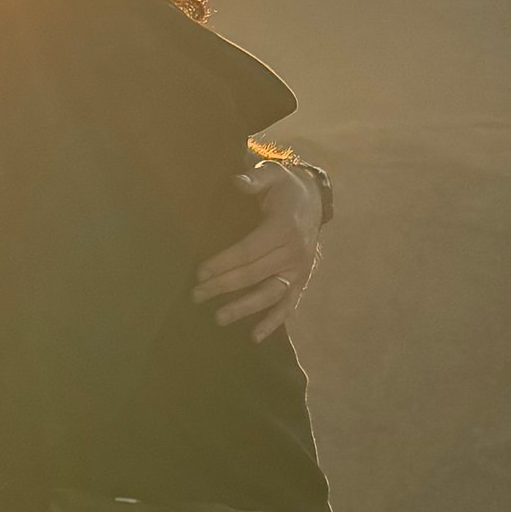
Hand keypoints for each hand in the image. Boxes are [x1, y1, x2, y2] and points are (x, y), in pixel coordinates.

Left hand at [193, 157, 324, 341]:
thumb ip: (255, 178)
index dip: (223, 262)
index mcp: (283, 228)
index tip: (199, 272)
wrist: (314, 199)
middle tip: (196, 296)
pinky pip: (289, 304)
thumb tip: (237, 181)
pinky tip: (254, 337)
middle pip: (253, 274)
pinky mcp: (302, 280)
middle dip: (223, 286)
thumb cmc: (285, 187)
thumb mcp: (272, 174)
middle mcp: (294, 252)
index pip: (248, 250)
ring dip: (244, 308)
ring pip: (270, 294)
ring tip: (218, 318)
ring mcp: (300, 269)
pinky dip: (274, 322)